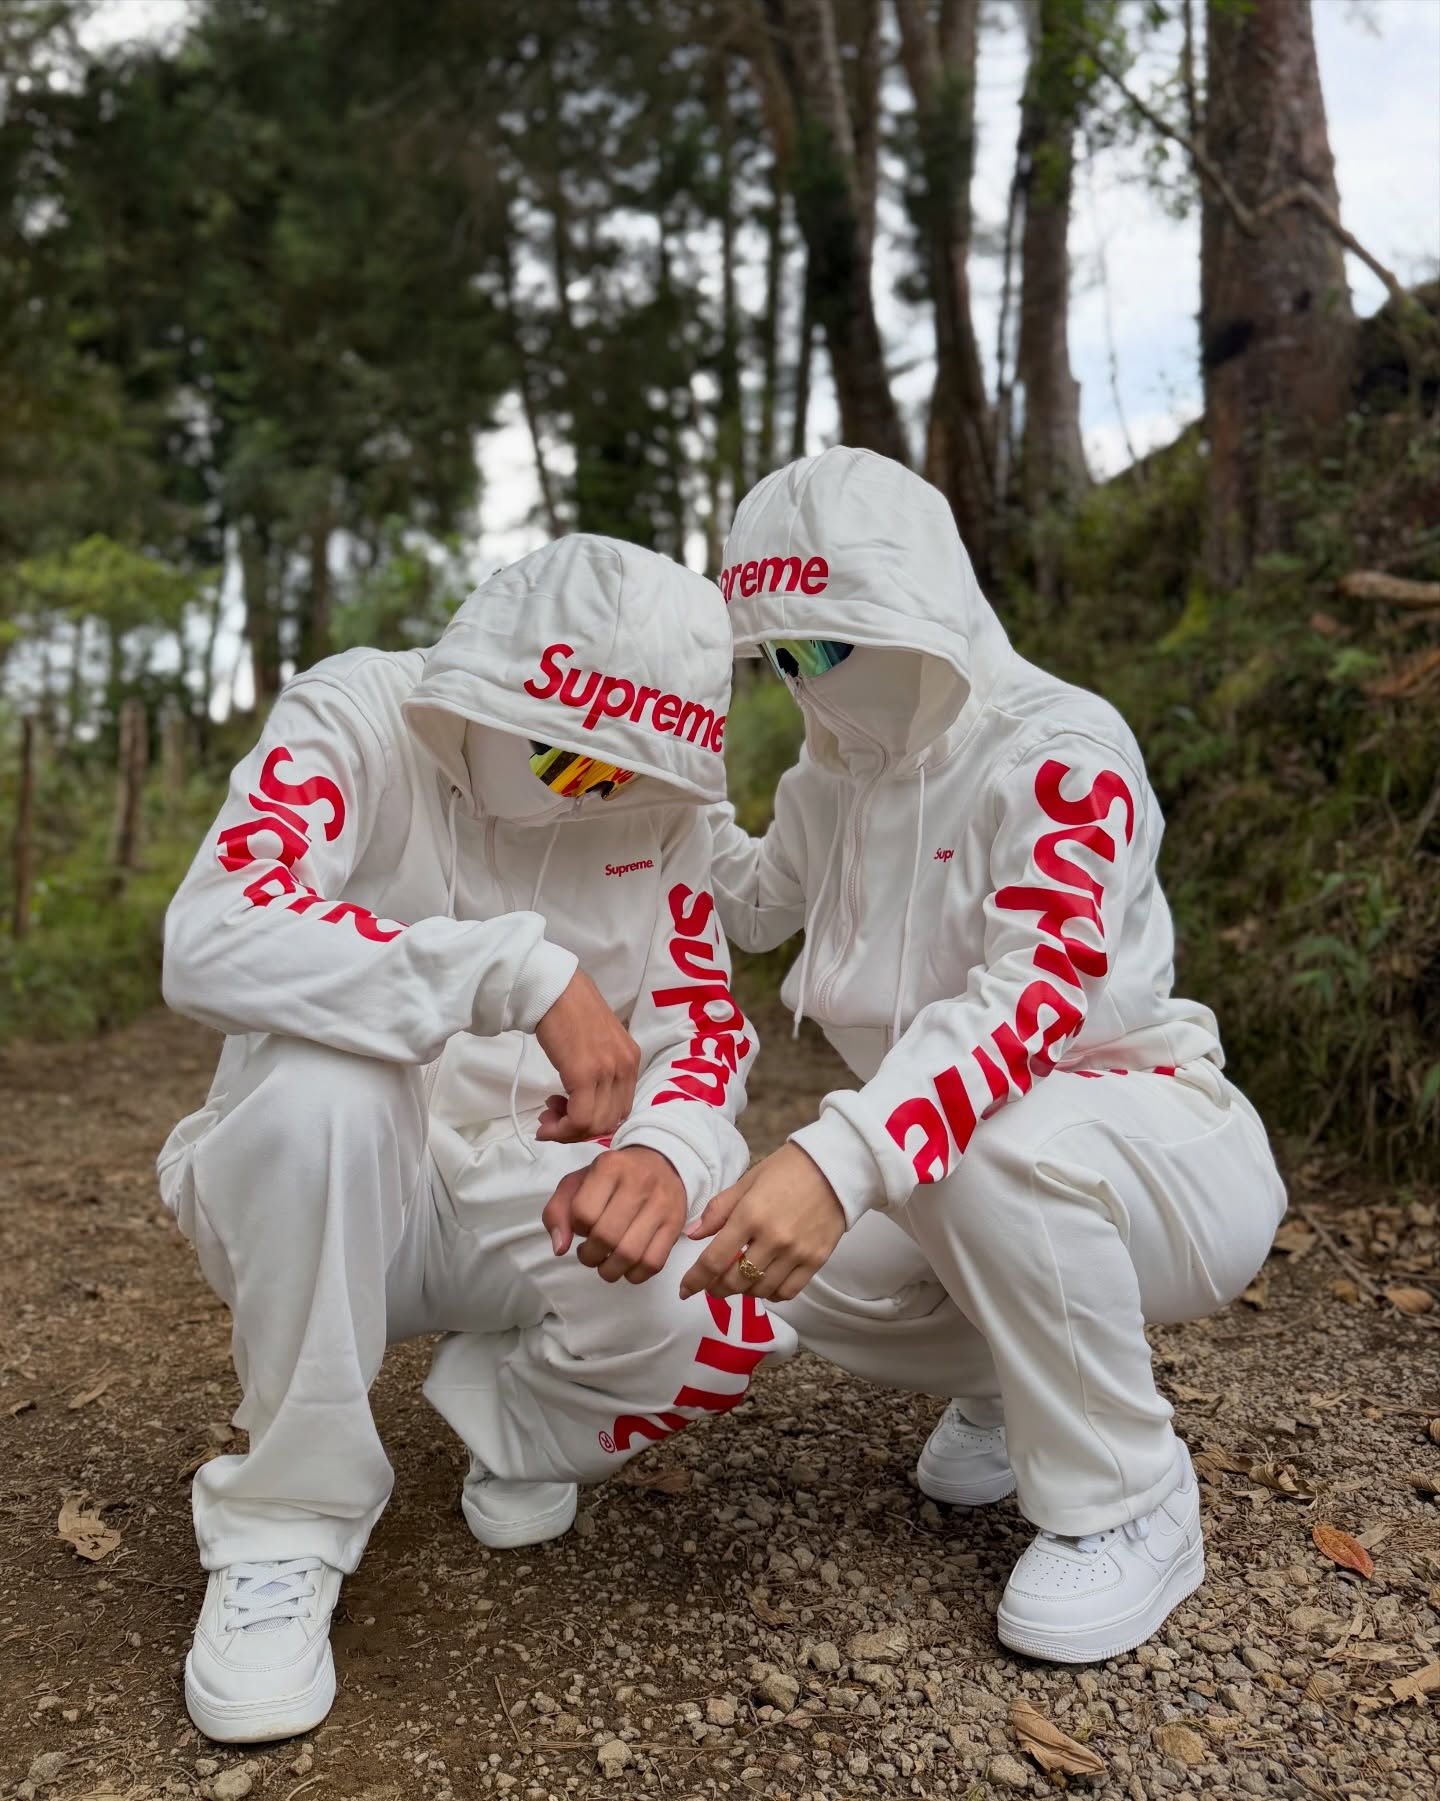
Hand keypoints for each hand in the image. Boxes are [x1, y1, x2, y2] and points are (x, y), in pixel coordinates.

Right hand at [533, 968, 640, 1142]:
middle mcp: (625, 1067)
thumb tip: (585, 1099)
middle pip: (610, 1121)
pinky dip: (562, 1128)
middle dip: (580, 1130)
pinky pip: (579, 1118)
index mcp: (631, 1059)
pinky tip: (547, 1122)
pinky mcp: (584, 1074)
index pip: (622, 1109)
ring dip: (568, 1131)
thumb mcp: (597, 1042)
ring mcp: (607, 1071)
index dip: (595, 1122)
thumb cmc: (569, 1010)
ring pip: (595, 1125)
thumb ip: (599, 1068)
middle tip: (554, 1119)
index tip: (569, 1115)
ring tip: (548, 1118)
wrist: (553, 989)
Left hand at [542, 1147, 688, 1283]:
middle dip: (590, 1256)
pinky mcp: (676, 1224)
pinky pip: (653, 1263)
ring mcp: (661, 1204)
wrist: (663, 1163)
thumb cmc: (614, 1176)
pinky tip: (627, 1267)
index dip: (576, 1228)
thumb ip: (558, 1210)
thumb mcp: (579, 1181)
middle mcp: (639, 1182)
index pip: (583, 1212)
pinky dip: (635, 1275)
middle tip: (590, 1253)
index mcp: (610, 1166)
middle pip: (606, 1237)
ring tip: (605, 1263)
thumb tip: (559, 1248)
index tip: (582, 1227)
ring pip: (629, 1254)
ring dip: (610, 1270)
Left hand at [679, 1143, 845, 1303]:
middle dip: (717, 1288)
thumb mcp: (748, 1181)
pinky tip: (765, 1283)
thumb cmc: (788, 1169)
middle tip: (712, 1285)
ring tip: (739, 1280)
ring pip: (760, 1290)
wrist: (835, 1167)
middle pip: (735, 1281)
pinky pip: (788, 1291)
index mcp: (750, 1215)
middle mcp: (772, 1238)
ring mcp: (796, 1252)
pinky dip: (772, 1293)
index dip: (695, 1280)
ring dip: (744, 1291)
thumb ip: (718, 1210)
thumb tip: (692, 1234)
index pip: (713, 1260)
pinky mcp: (816, 1260)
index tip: (686, 1289)